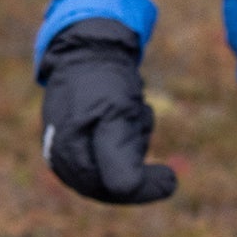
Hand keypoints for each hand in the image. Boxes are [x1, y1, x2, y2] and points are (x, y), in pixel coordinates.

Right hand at [39, 21, 177, 206]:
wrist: (88, 46)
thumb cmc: (102, 79)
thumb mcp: (117, 114)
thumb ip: (120, 157)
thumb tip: (126, 190)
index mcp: (69, 158)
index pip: (116, 190)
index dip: (146, 186)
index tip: (172, 179)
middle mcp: (64, 162)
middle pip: (118, 182)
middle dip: (136, 152)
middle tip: (142, 118)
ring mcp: (69, 153)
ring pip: (118, 166)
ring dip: (134, 140)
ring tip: (132, 108)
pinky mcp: (79, 142)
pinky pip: (113, 153)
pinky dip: (127, 136)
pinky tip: (128, 110)